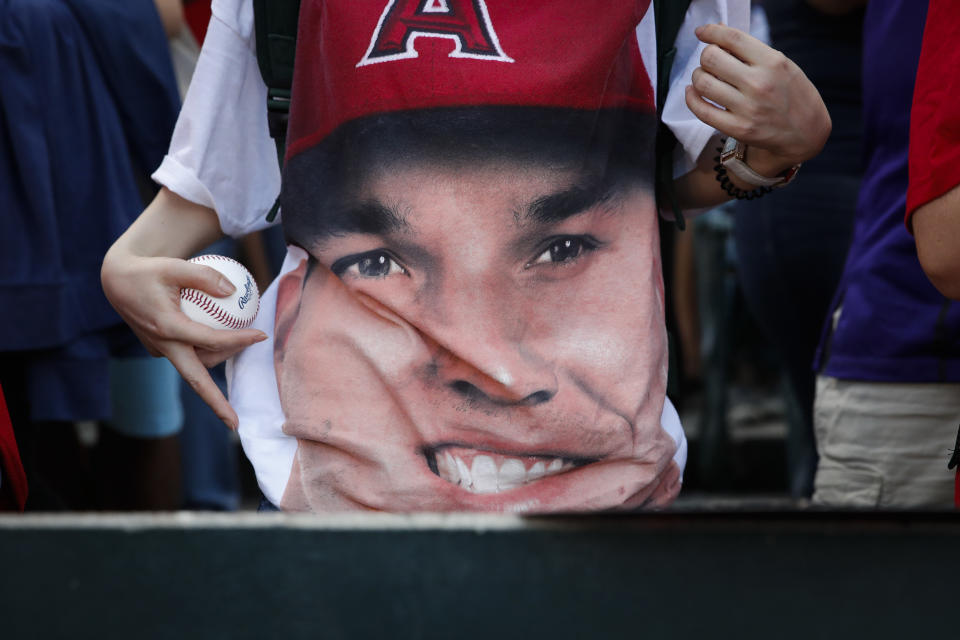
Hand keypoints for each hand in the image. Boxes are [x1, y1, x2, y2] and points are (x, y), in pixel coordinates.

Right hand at [102, 249, 266, 428]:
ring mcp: (160, 349)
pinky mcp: (160, 348)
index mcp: (166, 328)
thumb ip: (204, 276)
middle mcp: (162, 345)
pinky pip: (190, 354)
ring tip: (245, 341)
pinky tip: (226, 336)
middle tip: (235, 424)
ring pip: (197, 364)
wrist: (117, 281)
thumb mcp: (174, 265)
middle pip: (195, 379)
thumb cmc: (148, 271)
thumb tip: (232, 290)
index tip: (262, 335)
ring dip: (221, 358)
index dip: (238, 340)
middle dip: (214, 404)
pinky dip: (209, 349)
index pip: (210, 341)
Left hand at [685, 23, 830, 177]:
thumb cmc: (791, 94)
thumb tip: (717, 31)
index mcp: (772, 62)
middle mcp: (759, 84)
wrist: (806, 132)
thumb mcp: (780, 64)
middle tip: (711, 62)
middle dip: (706, 56)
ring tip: (704, 77)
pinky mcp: (738, 128)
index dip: (711, 32)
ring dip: (698, 76)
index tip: (702, 32)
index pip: (732, 38)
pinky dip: (691, 98)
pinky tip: (693, 92)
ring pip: (703, 83)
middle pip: (711, 58)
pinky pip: (702, 110)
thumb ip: (751, 50)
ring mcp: (748, 108)